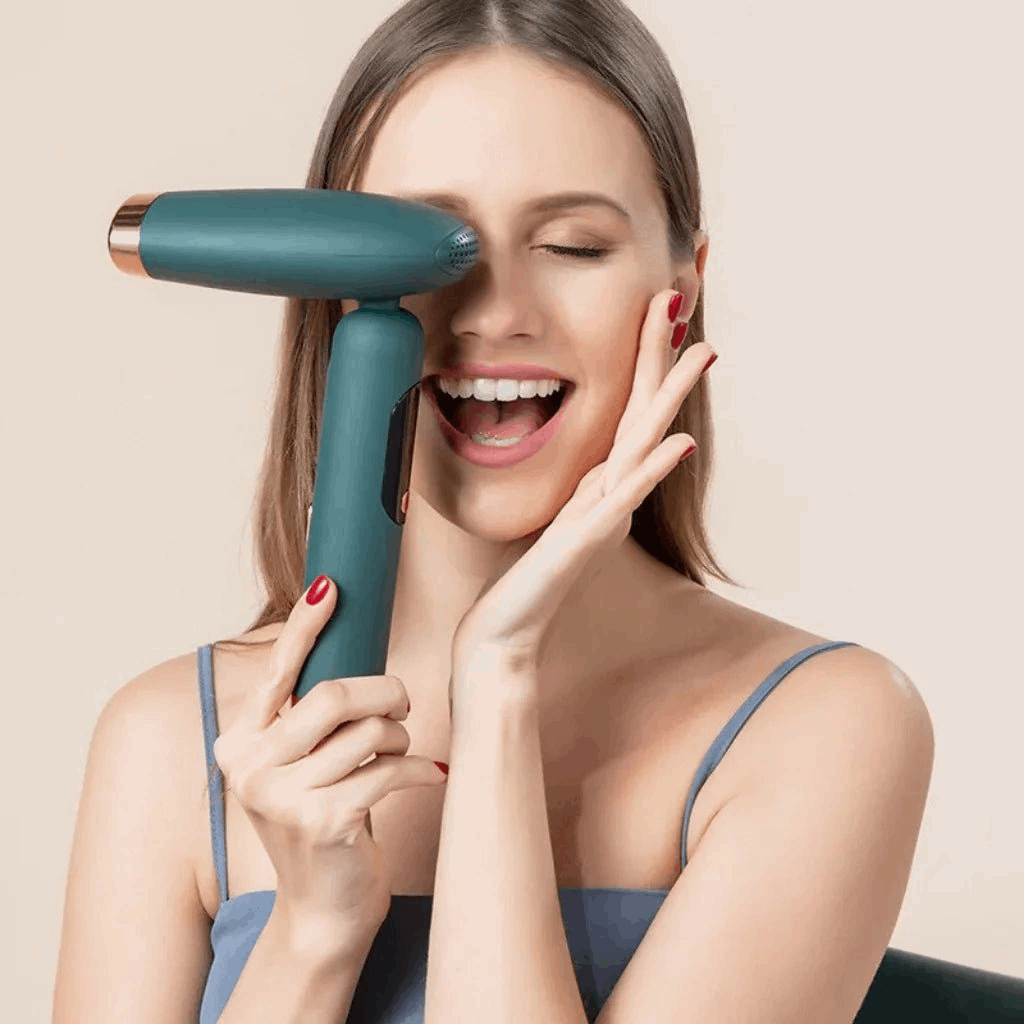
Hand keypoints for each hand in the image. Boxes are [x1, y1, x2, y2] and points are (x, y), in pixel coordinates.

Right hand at [212, 575, 447, 952]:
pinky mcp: (323, 821)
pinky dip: (418, 769)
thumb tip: (345, 640)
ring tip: (402, 752)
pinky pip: (390, 769)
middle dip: (385, 691)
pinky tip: (426, 776)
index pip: (276, 672)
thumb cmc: (320, 818)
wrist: (324, 908)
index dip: (305, 626)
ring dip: (400, 736)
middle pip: (334, 695)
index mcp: (239, 743)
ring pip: (369, 731)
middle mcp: (250, 768)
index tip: (330, 587)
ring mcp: (282, 798)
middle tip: (404, 701)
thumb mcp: (299, 765)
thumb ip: (308, 715)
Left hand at [450, 289, 713, 696]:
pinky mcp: (586, 540)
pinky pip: (623, 498)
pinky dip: (650, 470)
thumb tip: (597, 464)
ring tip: (703, 353)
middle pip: (642, 411)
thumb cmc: (530, 575)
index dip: (642, 358)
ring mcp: (603, 513)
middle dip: (661, 354)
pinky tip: (675, 444)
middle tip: (680, 296)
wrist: (507, 629)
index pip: (627, 406)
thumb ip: (583, 489)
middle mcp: (609, 489)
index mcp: (599, 478)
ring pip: (643, 443)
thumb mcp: (558, 515)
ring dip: (671, 397)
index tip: (656, 306)